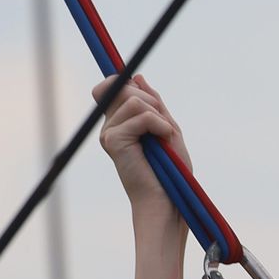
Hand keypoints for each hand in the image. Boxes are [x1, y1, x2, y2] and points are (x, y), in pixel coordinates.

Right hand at [94, 72, 189, 223]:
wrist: (167, 199)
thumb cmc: (170, 170)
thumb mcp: (166, 127)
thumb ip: (153, 104)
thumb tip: (138, 78)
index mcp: (119, 123)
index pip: (110, 86)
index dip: (127, 82)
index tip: (152, 103)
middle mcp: (109, 127)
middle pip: (122, 86)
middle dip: (151, 100)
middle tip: (163, 126)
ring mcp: (108, 133)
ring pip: (134, 100)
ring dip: (158, 116)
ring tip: (164, 137)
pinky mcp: (113, 141)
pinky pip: (141, 115)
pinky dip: (160, 125)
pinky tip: (164, 140)